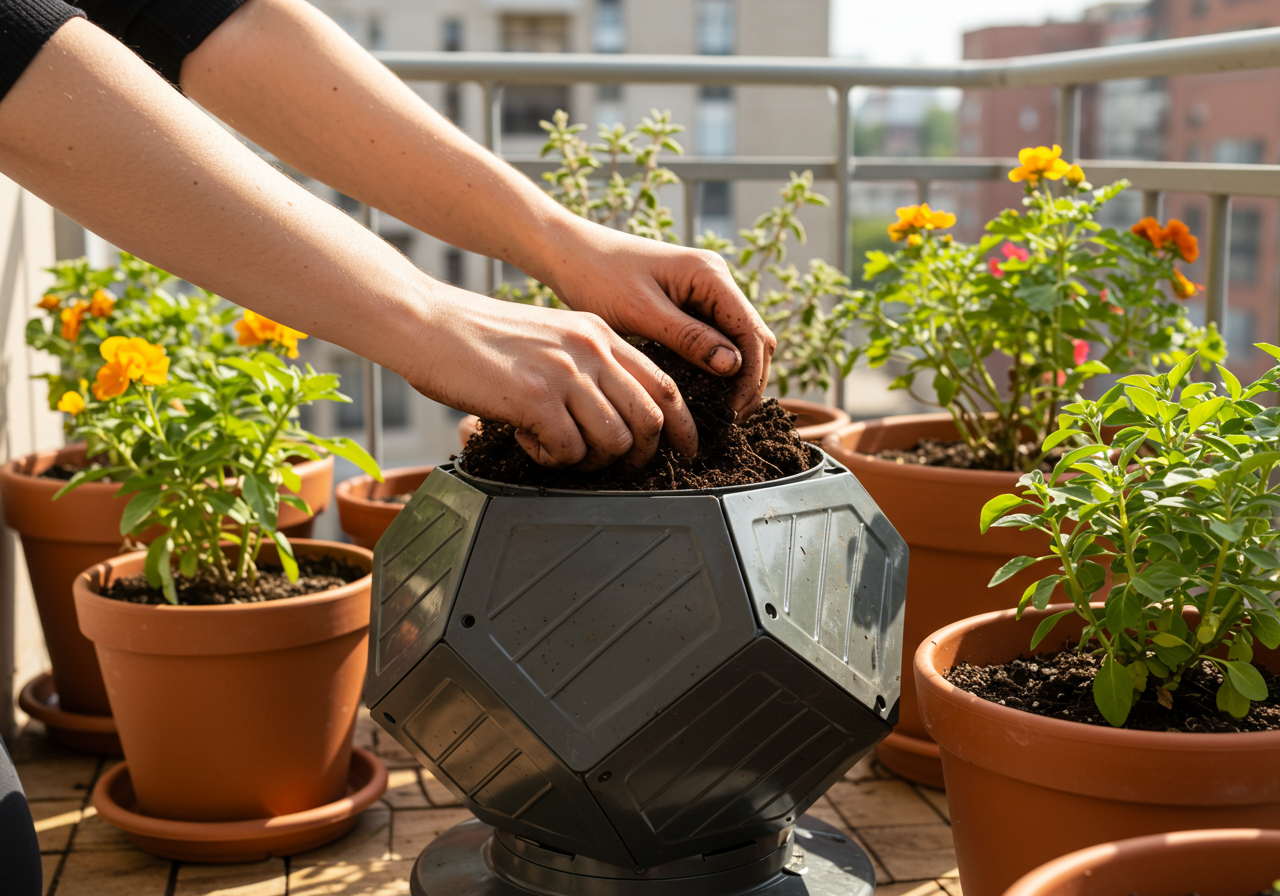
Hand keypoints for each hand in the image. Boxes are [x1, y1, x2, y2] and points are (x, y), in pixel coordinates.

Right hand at [403, 288, 697, 470]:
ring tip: (557, 448)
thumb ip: (588, 366)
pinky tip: (527, 441)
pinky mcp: (536, 398)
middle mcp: (591, 349)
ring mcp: (565, 373)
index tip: (684, 451)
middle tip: (613, 467)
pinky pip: (569, 452)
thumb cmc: (482, 339)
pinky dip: (552, 459)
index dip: (682, 427)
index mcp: (600, 333)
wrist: (427, 323)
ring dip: (590, 460)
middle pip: (650, 420)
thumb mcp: (552, 337)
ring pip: (614, 441)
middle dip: (639, 455)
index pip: (665, 386)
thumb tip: (618, 417)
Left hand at [539, 220, 775, 420]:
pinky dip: (718, 365)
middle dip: (749, 379)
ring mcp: (705, 290)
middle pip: (754, 336)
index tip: (734, 411)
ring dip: (737, 374)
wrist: (570, 254)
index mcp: (710, 274)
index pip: (751, 330)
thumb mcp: (642, 312)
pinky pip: (717, 337)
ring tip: (723, 411)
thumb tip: (733, 365)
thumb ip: (688, 338)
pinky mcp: (690, 303)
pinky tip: (707, 392)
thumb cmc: (598, 277)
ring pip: (739, 339)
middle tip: (731, 420)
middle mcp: (716, 279)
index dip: (750, 375)